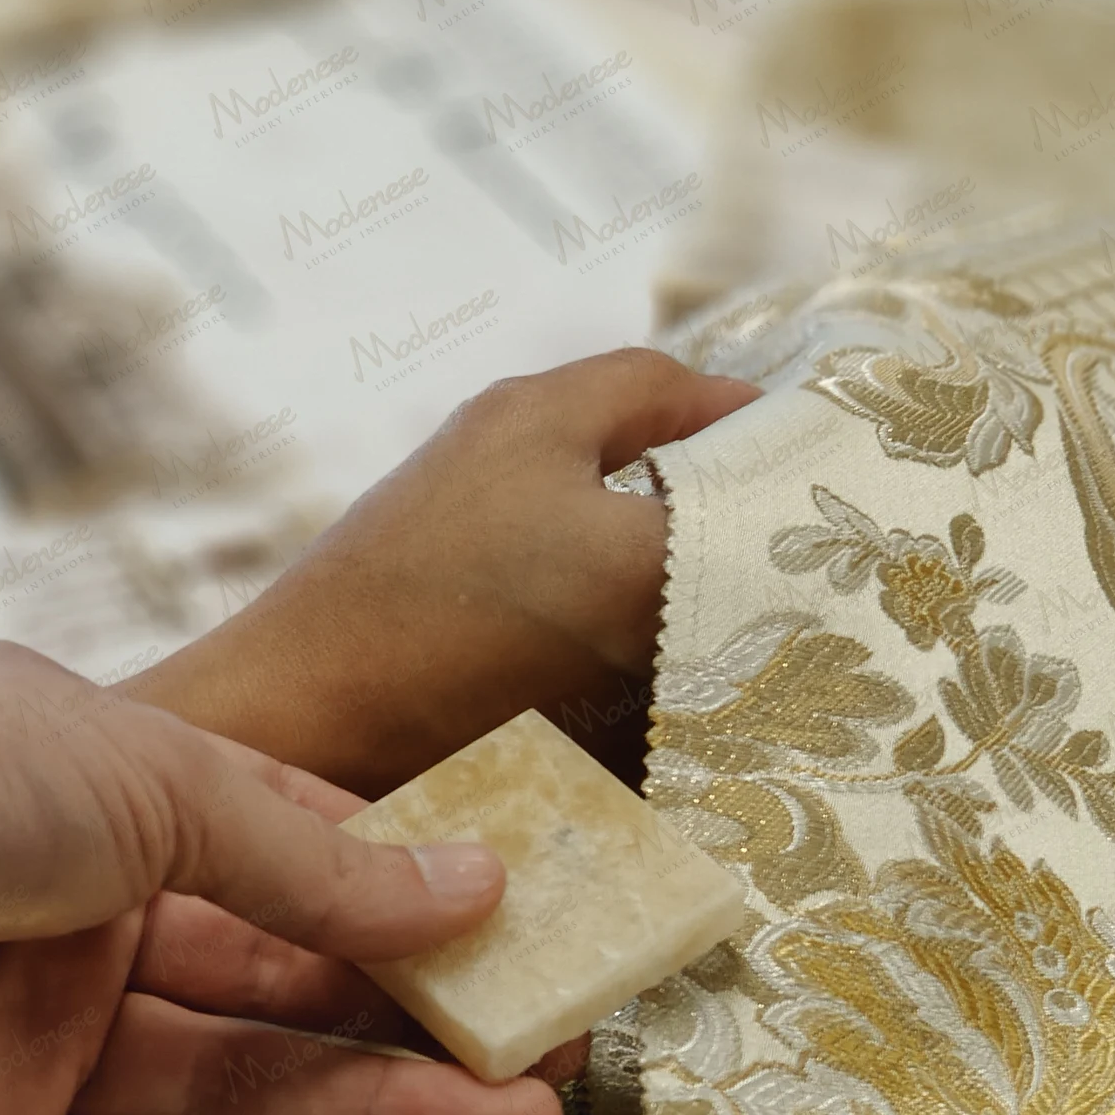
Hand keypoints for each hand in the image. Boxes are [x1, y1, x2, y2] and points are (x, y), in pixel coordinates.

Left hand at [0, 636, 566, 1114]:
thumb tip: (471, 883)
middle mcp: (78, 934)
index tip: (517, 934)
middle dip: (406, 1034)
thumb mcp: (155, 777)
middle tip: (537, 1067)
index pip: (288, 865)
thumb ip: (311, 857)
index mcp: (113, 812)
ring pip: (220, 1105)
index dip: (400, 904)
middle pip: (272, 1003)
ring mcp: (25, 1055)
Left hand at [124, 348, 758, 795]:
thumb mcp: (617, 562)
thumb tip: (795, 541)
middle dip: (721, 520)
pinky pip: (559, 632)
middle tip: (804, 578)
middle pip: (639, 470)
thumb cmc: (450, 621)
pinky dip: (613, 663)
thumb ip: (716, 537)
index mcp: (536, 417)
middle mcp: (496, 468)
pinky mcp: (444, 634)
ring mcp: (464, 552)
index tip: (824, 473)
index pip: (667, 385)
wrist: (290, 729)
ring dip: (671, 604)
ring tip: (755, 655)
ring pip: (603, 559)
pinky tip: (656, 715)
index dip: (751, 419)